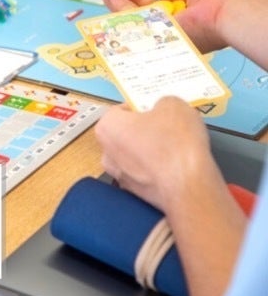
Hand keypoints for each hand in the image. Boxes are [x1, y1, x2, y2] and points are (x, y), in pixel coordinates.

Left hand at [94, 96, 217, 211]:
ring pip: (136, 154)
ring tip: (177, 145)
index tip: (159, 109)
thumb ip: (162, 102)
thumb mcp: (173, 105)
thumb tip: (163, 109)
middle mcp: (106, 153)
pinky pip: (146, 172)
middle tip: (169, 126)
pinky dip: (158, 168)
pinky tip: (176, 164)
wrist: (189, 186)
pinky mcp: (136, 193)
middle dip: (146, 129)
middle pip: (127, 133)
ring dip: (152, 149)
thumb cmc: (175, 142)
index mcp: (106, 127)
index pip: (122, 110)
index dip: (143, 107)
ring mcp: (120, 175)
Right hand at [97, 0, 266, 56]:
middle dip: (121, 1)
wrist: (229, 10)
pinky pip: (134, 25)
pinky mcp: (158, 40)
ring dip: (115, 4)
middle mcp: (172, 29)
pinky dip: (119, 11)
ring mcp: (164, 36)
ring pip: (133, 20)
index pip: (156, 6)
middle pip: (140, 16)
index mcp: (184, 15)